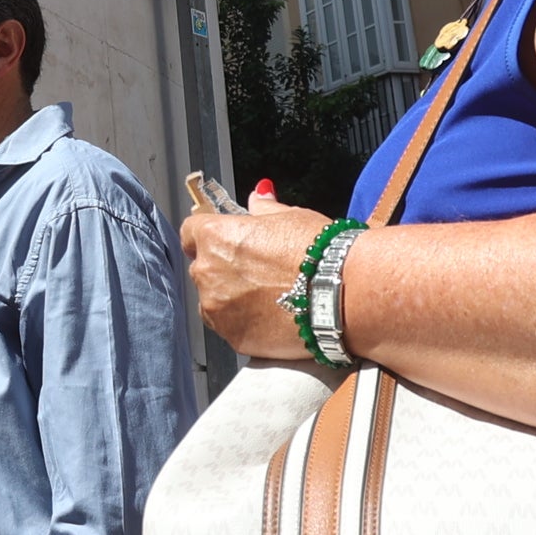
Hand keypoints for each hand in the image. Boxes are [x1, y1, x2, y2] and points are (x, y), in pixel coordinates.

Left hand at [182, 203, 329, 359]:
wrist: (344, 295)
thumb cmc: (320, 252)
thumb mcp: (291, 218)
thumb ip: (263, 210)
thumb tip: (258, 197)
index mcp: (215, 236)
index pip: (190, 231)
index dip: (206, 234)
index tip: (220, 240)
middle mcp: (207, 272)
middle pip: (202, 266)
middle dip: (223, 267)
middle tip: (258, 270)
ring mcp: (218, 308)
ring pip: (213, 300)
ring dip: (230, 297)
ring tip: (268, 296)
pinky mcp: (233, 337)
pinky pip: (228, 326)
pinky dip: (243, 322)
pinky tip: (271, 316)